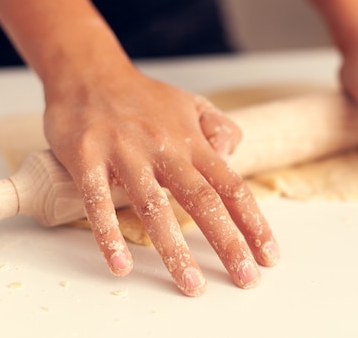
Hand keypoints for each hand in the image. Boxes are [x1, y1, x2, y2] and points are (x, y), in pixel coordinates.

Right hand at [42, 61, 278, 296]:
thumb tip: (232, 159)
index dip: (253, 222)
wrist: (89, 72)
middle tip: (246, 278)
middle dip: (228, 243)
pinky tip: (120, 264)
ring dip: (174, 249)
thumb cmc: (143, 97)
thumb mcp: (192, 104)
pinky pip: (98, 200)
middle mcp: (165, 149)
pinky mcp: (88, 157)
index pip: (231, 186)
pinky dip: (108, 234)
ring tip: (191, 285)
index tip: (269, 255)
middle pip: (203, 201)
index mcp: (192, 141)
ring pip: (154, 207)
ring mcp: (126, 154)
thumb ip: (219, 129)